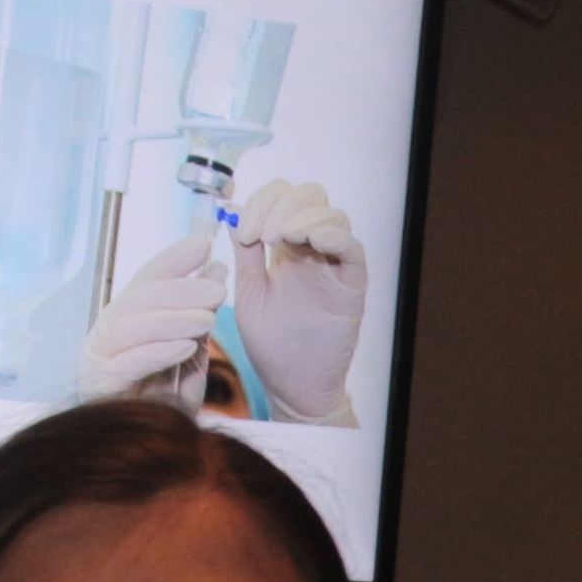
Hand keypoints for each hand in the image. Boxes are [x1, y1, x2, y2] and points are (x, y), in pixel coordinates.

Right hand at [82, 227, 231, 402]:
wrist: (148, 449)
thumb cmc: (165, 399)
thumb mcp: (191, 351)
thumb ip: (199, 312)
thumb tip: (216, 268)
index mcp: (127, 318)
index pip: (147, 279)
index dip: (172, 259)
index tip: (202, 243)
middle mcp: (108, 332)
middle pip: (138, 300)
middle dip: (180, 290)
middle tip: (217, 291)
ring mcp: (99, 358)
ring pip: (131, 327)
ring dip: (172, 320)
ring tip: (208, 319)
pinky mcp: (100, 386)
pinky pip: (128, 363)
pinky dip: (158, 352)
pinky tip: (187, 347)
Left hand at [226, 179, 370, 421]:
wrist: (291, 385)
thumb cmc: (271, 344)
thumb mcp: (248, 291)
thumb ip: (244, 252)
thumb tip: (229, 210)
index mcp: (285, 249)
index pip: (281, 199)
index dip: (261, 202)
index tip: (243, 229)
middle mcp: (313, 251)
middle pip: (309, 197)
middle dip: (281, 204)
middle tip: (262, 233)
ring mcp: (334, 266)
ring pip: (332, 215)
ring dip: (303, 216)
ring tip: (282, 237)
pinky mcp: (352, 286)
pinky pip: (352, 248)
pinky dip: (334, 235)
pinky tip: (313, 241)